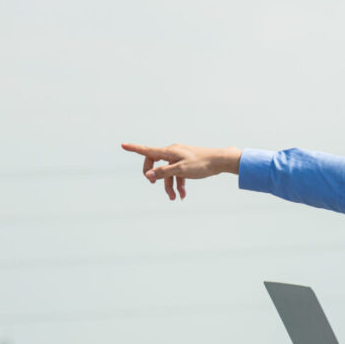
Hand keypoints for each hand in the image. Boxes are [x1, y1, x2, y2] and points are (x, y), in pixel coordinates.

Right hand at [122, 142, 241, 200]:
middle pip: (156, 164)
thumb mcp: (181, 170)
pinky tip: (183, 195)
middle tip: (153, 185)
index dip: (135, 149)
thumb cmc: (202, 164)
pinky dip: (179, 184)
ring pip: (168, 172)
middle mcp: (173, 152)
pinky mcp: (187, 164)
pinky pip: (178, 174)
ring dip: (169, 186)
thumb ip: (164, 173)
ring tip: (174, 198)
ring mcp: (180, 158)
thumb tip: (148, 176)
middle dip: (155, 177)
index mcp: (169, 151)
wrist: (221, 161)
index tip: (123, 145)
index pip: (148, 150)